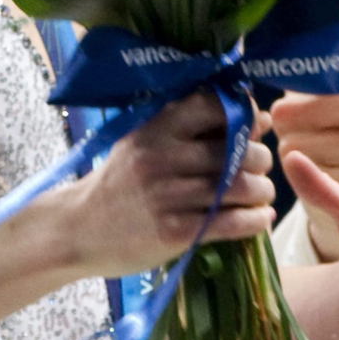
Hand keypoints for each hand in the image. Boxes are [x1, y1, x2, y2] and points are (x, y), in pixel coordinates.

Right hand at [66, 93, 275, 276]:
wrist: (77, 229)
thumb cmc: (120, 182)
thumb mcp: (145, 143)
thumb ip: (196, 129)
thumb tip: (260, 117)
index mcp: (157, 128)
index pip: (216, 107)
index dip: (246, 114)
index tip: (256, 126)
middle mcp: (162, 157)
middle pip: (238, 151)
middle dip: (260, 159)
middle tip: (260, 168)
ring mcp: (168, 196)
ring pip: (240, 187)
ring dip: (262, 191)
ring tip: (261, 194)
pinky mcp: (174, 232)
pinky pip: (231, 222)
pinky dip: (255, 220)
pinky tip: (260, 217)